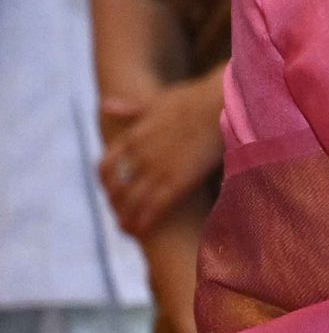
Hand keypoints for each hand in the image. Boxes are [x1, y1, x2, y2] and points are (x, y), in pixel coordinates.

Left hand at [98, 70, 226, 234]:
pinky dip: (144, 222)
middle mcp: (140, 155)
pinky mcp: (177, 181)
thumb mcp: (155, 102)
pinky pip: (154, 208)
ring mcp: (157, 170)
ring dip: (127, 218)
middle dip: (116, 205)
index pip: (107, 165)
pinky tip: (142, 233)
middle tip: (120, 217)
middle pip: (118, 187)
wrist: (218, 103)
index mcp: (133, 136)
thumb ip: (131, 109)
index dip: (106, 182)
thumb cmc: (194, 99)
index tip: (111, 191)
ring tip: (128, 231)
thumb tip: (106, 106)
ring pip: (133, 201)